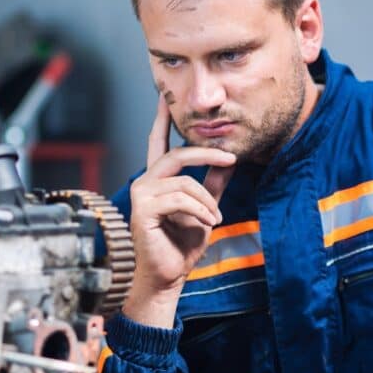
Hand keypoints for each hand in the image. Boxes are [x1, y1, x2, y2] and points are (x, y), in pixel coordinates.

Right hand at [122, 95, 235, 327]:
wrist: (169, 275)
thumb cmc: (181, 246)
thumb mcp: (205, 209)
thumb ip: (212, 185)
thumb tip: (227, 162)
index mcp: (158, 180)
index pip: (158, 143)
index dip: (162, 120)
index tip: (165, 97)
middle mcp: (145, 182)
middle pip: (177, 154)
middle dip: (206, 153)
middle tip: (231, 158)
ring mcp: (141, 194)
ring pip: (184, 181)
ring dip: (207, 200)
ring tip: (215, 217)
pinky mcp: (142, 209)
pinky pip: (180, 198)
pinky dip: (200, 210)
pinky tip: (208, 222)